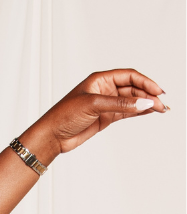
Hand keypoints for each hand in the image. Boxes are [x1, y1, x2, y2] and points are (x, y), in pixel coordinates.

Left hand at [29, 68, 167, 156]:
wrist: (51, 137)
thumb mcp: (93, 105)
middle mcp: (105, 89)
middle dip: (148, 95)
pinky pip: (127, 112)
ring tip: (160, 109)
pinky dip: (138, 112)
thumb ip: (120, 105)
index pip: (130, 76)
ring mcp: (106, 104)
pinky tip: (149, 112)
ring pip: (132, 101)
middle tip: (161, 104)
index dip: (146, 82)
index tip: (158, 91)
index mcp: (100, 79)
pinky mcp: (106, 117)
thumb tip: (144, 103)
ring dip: (146, 104)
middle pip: (133, 89)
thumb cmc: (63, 116)